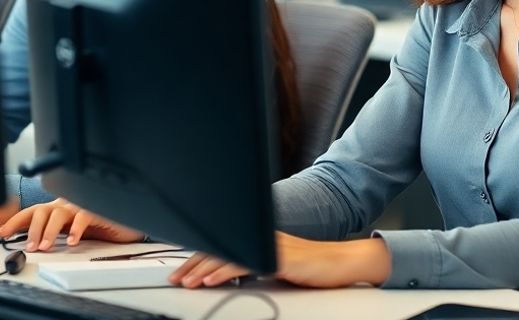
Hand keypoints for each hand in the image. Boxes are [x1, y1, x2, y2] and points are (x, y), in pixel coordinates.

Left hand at [0, 198, 143, 251]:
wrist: (122, 223)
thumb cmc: (93, 226)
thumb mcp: (66, 232)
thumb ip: (48, 234)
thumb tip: (26, 244)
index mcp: (53, 208)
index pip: (28, 213)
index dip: (11, 223)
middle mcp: (63, 204)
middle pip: (40, 211)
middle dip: (30, 229)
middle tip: (28, 247)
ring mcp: (79, 205)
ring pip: (58, 214)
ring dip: (49, 231)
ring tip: (44, 247)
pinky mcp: (95, 209)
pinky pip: (82, 216)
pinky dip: (76, 229)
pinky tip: (72, 241)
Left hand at [169, 232, 391, 288]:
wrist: (343, 262)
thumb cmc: (314, 268)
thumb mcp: (279, 266)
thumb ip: (257, 265)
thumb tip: (233, 274)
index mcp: (260, 238)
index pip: (224, 245)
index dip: (200, 257)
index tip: (182, 270)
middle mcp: (262, 238)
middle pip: (221, 248)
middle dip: (193, 264)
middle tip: (174, 277)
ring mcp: (270, 246)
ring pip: (228, 255)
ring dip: (202, 270)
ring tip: (185, 281)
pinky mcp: (279, 258)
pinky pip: (246, 264)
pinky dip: (224, 272)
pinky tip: (210, 280)